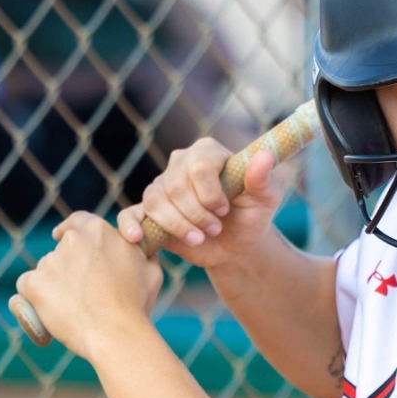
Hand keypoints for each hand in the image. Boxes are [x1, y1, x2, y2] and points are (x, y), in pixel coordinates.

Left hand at [15, 212, 162, 363]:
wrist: (116, 333)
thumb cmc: (136, 304)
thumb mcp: (150, 269)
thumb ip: (137, 252)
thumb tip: (137, 249)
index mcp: (98, 230)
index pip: (77, 221)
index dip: (68, 229)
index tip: (60, 235)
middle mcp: (71, 240)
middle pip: (61, 250)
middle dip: (67, 267)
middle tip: (80, 291)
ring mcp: (50, 261)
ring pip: (46, 270)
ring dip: (54, 284)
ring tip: (74, 309)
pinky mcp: (34, 283)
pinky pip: (27, 288)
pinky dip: (34, 299)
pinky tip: (50, 312)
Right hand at [122, 139, 282, 270]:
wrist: (236, 245)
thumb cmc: (252, 216)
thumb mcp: (266, 199)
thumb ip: (263, 179)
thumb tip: (264, 157)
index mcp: (207, 152)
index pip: (199, 166)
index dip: (211, 194)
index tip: (225, 210)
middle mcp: (180, 163)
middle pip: (175, 186)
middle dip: (197, 214)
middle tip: (215, 228)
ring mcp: (162, 186)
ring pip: (155, 201)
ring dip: (179, 225)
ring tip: (199, 238)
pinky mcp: (150, 211)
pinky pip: (131, 213)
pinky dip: (130, 224)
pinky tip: (137, 238)